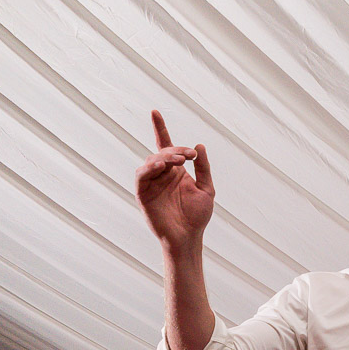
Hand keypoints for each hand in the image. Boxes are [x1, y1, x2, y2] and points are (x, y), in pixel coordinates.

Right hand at [136, 111, 213, 250]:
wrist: (189, 237)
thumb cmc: (197, 216)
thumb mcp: (206, 188)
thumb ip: (203, 167)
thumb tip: (199, 145)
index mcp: (176, 171)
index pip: (165, 145)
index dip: (160, 128)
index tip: (154, 112)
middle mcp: (162, 174)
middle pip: (162, 152)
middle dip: (175, 150)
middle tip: (188, 156)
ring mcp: (151, 184)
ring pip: (151, 161)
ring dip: (164, 157)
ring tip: (178, 161)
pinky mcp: (143, 194)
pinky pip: (142, 176)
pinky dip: (149, 168)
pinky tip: (161, 166)